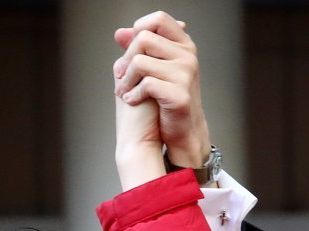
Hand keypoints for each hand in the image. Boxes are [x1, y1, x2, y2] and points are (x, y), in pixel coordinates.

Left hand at [113, 12, 210, 189]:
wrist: (182, 132)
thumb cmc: (167, 100)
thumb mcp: (154, 69)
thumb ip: (139, 50)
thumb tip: (120, 32)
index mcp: (183, 46)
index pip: (158, 19)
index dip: (139, 30)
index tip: (131, 50)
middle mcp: (188, 56)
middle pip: (144, 39)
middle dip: (126, 59)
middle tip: (122, 77)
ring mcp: (186, 74)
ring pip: (140, 62)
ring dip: (126, 79)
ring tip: (125, 90)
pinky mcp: (179, 94)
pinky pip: (146, 84)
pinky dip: (133, 94)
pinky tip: (132, 100)